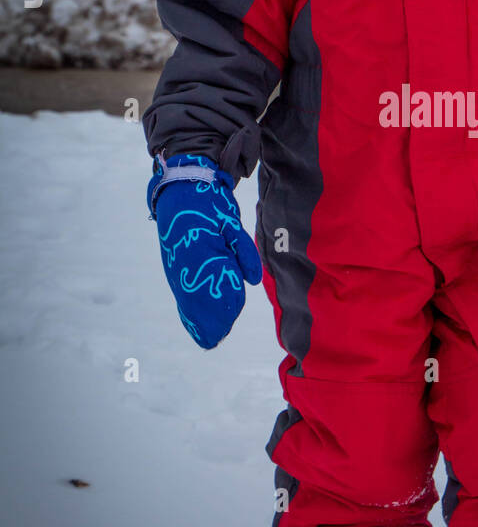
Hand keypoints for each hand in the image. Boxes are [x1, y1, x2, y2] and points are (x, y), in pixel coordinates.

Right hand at [147, 151, 261, 348]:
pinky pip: (183, 294)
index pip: (216, 288)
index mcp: (204, 253)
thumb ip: (242, 252)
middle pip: (198, 300)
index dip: (223, 307)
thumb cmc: (211, 204)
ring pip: (189, 300)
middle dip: (210, 319)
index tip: (226, 325)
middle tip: (217, 337)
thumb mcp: (231, 223)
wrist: (182, 189)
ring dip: (199, 318)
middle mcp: (188, 264)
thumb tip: (250, 281)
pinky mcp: (177, 267)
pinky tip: (195, 323)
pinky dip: (189, 310)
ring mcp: (179, 267)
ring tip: (209, 337)